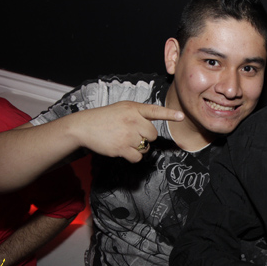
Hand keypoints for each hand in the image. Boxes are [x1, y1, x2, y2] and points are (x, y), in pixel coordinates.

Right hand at [69, 101, 183, 162]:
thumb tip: (151, 127)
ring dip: (138, 147)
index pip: (155, 111)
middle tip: (131, 134)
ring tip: (124, 140)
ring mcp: (128, 134)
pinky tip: (123, 149)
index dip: (170, 114)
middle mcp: (132, 120)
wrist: (84, 127)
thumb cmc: (104, 118)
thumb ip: (138, 113)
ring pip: (146, 147)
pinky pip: (138, 157)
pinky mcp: (122, 147)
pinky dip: (133, 156)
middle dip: (145, 137)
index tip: (181, 116)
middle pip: (153, 134)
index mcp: (133, 108)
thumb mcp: (122, 108)